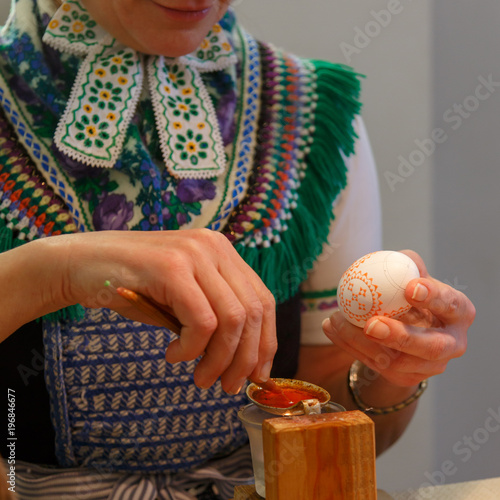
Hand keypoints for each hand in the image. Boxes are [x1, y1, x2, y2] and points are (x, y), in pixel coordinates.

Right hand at [44, 229, 277, 393]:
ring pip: (232, 320)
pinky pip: (202, 322)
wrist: (79, 265)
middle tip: (226, 386)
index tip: (257, 374)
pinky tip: (172, 355)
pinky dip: (192, 349)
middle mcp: (214, 246)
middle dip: (245, 359)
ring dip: (218, 360)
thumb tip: (245, 361)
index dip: (265, 342)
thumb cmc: (131, 286)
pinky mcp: (172, 268)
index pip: (262, 300)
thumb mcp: (182, 300)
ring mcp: (194, 253)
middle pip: (253, 312)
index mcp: (222, 252)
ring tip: (200, 378)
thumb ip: (213, 318)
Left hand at [322, 249, 474, 386]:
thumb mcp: (412, 275)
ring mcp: (430, 366)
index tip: (410, 288)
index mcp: (459, 313)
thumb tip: (395, 259)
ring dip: (361, 342)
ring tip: (337, 321)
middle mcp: (451, 344)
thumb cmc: (410, 293)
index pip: (451, 304)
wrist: (406, 328)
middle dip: (400, 337)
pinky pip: (374, 364)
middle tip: (371, 324)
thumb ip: (405, 264)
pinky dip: (349, 345)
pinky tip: (331, 328)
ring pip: (396, 362)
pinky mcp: (406, 377)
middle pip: (430, 347)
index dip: (434, 297)